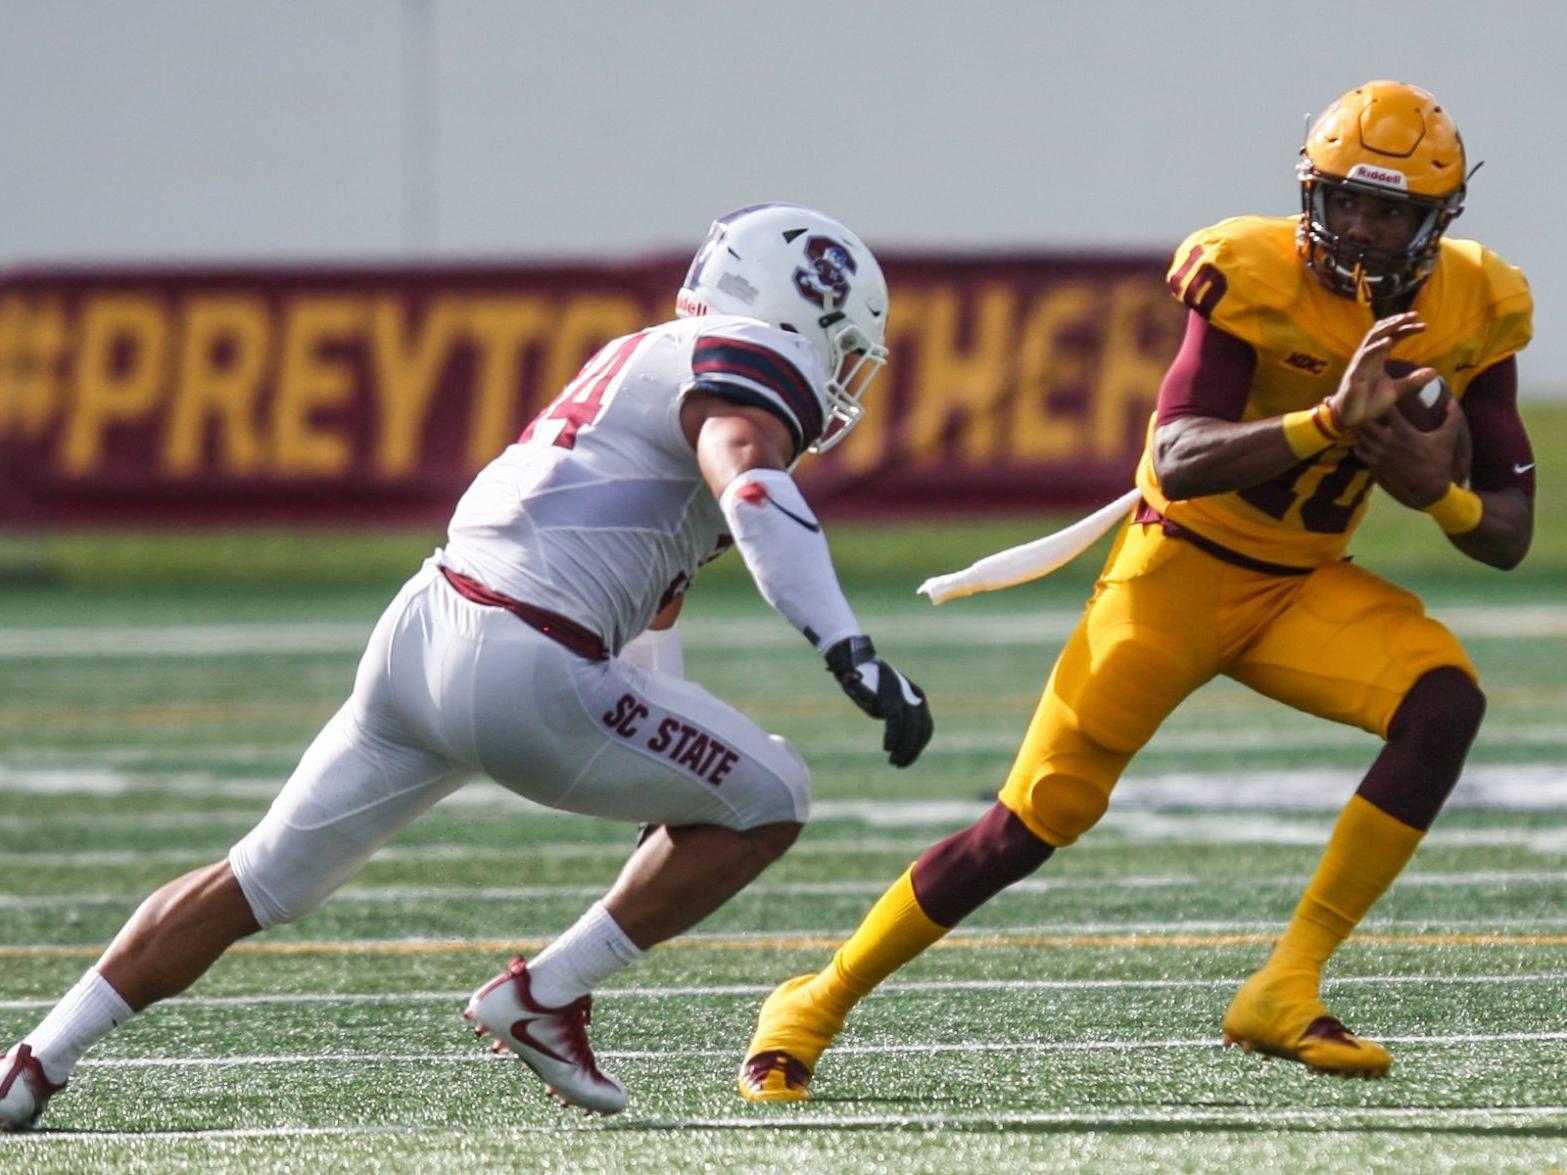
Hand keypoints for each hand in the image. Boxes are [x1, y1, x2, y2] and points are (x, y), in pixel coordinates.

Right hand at [824, 636, 932, 767]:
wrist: (855, 663)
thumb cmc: (869, 686)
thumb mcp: (884, 703)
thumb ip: (895, 718)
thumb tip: (900, 739)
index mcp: (917, 699)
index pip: (926, 727)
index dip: (918, 746)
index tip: (907, 759)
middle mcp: (914, 697)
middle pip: (920, 730)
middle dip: (912, 751)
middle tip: (898, 765)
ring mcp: (902, 697)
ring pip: (911, 728)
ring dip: (904, 748)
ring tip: (894, 761)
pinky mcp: (889, 698)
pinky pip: (895, 722)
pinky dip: (893, 737)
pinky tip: (887, 747)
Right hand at [1327, 313, 1438, 427]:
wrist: (1352, 419)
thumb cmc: (1369, 404)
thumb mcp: (1397, 391)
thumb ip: (1413, 381)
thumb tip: (1434, 371)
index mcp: (1377, 359)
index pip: (1392, 337)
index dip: (1406, 329)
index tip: (1423, 325)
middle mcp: (1368, 357)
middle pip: (1382, 331)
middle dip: (1398, 321)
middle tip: (1416, 314)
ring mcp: (1360, 363)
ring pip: (1373, 337)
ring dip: (1389, 327)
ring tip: (1404, 321)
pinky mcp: (1355, 373)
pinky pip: (1365, 355)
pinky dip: (1377, 346)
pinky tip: (1390, 341)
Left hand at [1354, 398, 1463, 508]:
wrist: (1429, 488)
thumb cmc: (1439, 460)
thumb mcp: (1448, 437)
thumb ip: (1452, 416)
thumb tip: (1451, 399)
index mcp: (1405, 432)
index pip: (1387, 409)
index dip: (1383, 399)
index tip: (1383, 393)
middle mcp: (1388, 442)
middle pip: (1365, 421)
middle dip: (1365, 413)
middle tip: (1368, 408)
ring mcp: (1380, 455)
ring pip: (1359, 436)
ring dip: (1361, 427)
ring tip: (1365, 422)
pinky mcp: (1375, 465)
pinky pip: (1359, 451)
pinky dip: (1360, 443)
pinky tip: (1367, 440)